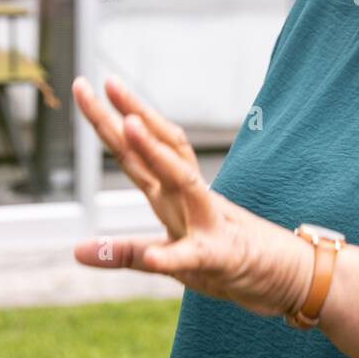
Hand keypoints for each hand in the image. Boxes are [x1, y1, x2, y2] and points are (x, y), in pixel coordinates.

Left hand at [70, 75, 312, 317]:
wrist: (284, 276)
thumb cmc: (224, 262)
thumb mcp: (170, 259)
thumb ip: (124, 252)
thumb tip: (74, 252)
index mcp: (174, 195)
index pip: (141, 149)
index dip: (113, 118)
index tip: (86, 86)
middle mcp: (188, 199)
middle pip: (157, 150)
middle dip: (126, 116)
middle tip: (104, 81)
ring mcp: (206, 223)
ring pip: (179, 182)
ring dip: (154, 154)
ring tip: (129, 127)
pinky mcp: (217, 259)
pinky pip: (192, 256)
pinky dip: (171, 257)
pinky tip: (153, 258)